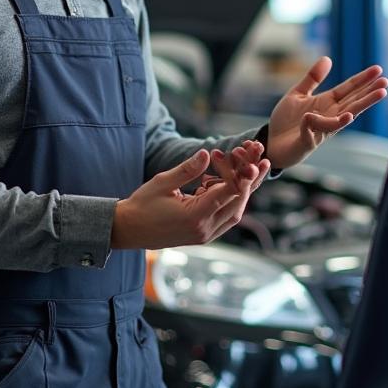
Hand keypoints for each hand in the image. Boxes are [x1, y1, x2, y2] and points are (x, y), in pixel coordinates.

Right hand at [111, 149, 269, 249]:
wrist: (129, 231)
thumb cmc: (142, 205)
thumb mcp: (162, 182)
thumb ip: (187, 169)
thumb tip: (207, 152)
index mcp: (195, 217)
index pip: (227, 192)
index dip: (236, 171)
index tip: (237, 153)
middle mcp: (205, 229)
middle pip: (238, 203)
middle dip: (249, 179)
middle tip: (258, 158)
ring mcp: (206, 235)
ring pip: (236, 211)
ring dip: (243, 190)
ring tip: (252, 168)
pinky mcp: (204, 235)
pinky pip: (226, 216)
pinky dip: (231, 198)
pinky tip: (228, 181)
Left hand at [266, 56, 387, 168]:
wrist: (271, 143)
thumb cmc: (285, 121)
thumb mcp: (298, 93)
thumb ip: (312, 78)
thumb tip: (328, 58)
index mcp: (327, 103)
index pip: (348, 90)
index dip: (362, 80)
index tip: (378, 70)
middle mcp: (328, 117)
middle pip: (351, 104)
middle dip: (368, 95)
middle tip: (385, 85)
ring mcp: (320, 131)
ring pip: (340, 120)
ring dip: (354, 111)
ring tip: (365, 104)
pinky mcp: (307, 142)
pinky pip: (312, 132)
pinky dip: (317, 124)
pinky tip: (327, 117)